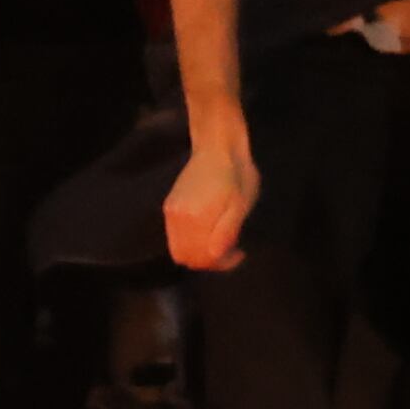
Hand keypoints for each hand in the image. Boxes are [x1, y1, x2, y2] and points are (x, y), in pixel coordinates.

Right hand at [165, 121, 259, 270]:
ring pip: (179, 249)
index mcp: (196, 217)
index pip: (203, 258)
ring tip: (220, 240)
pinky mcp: (169, 206)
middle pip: (187, 257)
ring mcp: (170, 212)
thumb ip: (226, 233)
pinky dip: (190, 241)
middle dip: (209, 261)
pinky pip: (175, 237)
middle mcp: (177, 217)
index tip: (239, 252)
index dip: (222, 263)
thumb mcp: (240, 204)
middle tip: (231, 250)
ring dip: (199, 252)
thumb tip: (215, 257)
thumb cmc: (236, 173)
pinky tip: (208, 230)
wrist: (218, 145)